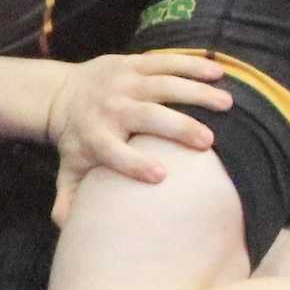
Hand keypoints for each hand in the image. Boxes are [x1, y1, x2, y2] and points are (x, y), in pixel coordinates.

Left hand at [43, 50, 229, 223]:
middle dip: (177, 127)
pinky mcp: (133, 64)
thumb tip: (68, 228)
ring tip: (227, 105)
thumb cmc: (77, 142)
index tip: (162, 176)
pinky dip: (193, 65)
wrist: (62, 95)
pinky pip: (166, 61)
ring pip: (164, 84)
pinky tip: (220, 73)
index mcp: (96, 138)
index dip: (135, 164)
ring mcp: (124, 82)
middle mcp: (111, 108)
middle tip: (208, 141)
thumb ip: (68, 200)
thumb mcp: (68, 172)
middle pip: (146, 115)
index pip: (114, 153)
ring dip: (196, 92)